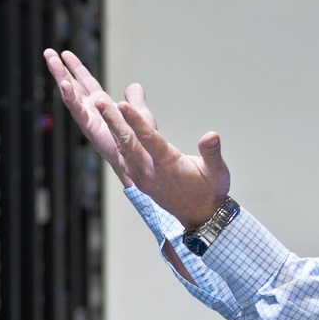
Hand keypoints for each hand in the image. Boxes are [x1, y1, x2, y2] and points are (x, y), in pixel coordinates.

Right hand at [43, 48, 154, 186]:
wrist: (143, 163)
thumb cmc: (141, 142)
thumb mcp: (140, 113)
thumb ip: (134, 99)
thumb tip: (133, 87)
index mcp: (100, 106)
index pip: (85, 83)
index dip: (76, 68)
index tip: (65, 54)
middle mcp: (91, 112)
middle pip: (73, 86)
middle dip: (60, 70)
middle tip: (48, 52)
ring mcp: (89, 120)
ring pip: (71, 95)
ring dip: (60, 78)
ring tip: (51, 60)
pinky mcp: (91, 129)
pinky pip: (78, 111)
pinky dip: (70, 97)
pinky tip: (64, 83)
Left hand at [98, 95, 230, 229]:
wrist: (199, 216)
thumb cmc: (209, 191)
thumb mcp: (218, 172)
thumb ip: (212, 153)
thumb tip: (211, 135)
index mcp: (168, 166)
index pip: (149, 139)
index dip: (136, 121)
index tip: (123, 105)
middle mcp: (150, 172)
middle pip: (129, 142)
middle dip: (114, 121)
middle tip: (101, 103)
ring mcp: (142, 177)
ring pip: (123, 149)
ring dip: (112, 128)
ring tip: (101, 107)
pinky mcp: (139, 179)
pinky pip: (123, 157)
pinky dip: (116, 141)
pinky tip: (110, 128)